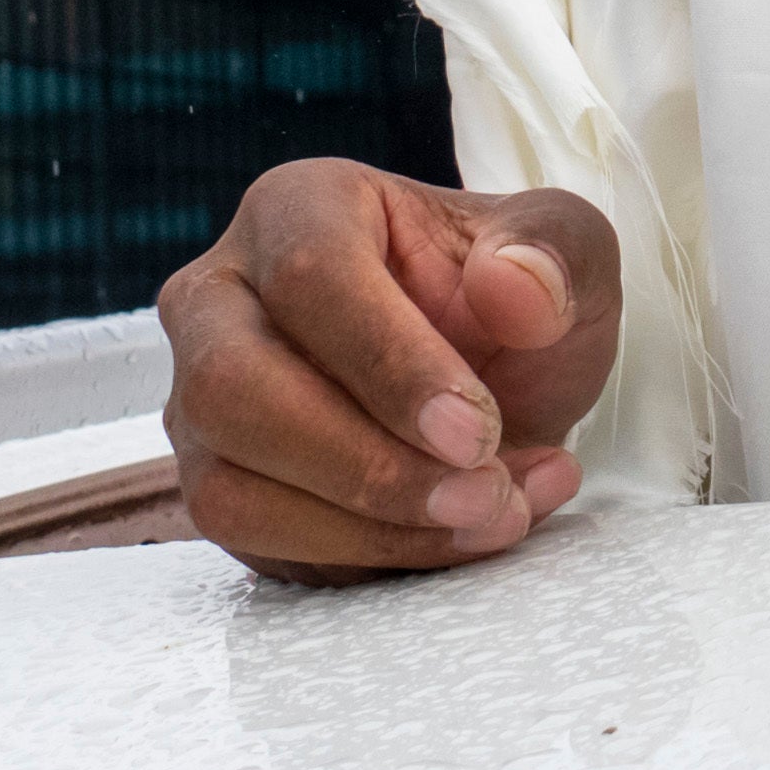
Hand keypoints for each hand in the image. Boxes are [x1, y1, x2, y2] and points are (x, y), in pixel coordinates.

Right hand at [162, 162, 626, 582]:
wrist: (493, 386)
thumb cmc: (512, 304)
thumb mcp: (568, 253)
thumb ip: (556, 252)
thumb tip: (515, 288)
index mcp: (297, 209)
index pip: (311, 277)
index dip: (391, 364)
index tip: (478, 431)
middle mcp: (220, 299)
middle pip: (231, 388)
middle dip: (367, 466)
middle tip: (483, 493)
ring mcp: (202, 401)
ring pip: (226, 486)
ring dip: (370, 528)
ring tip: (493, 515)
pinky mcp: (218, 486)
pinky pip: (258, 547)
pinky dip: (369, 560)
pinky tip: (459, 536)